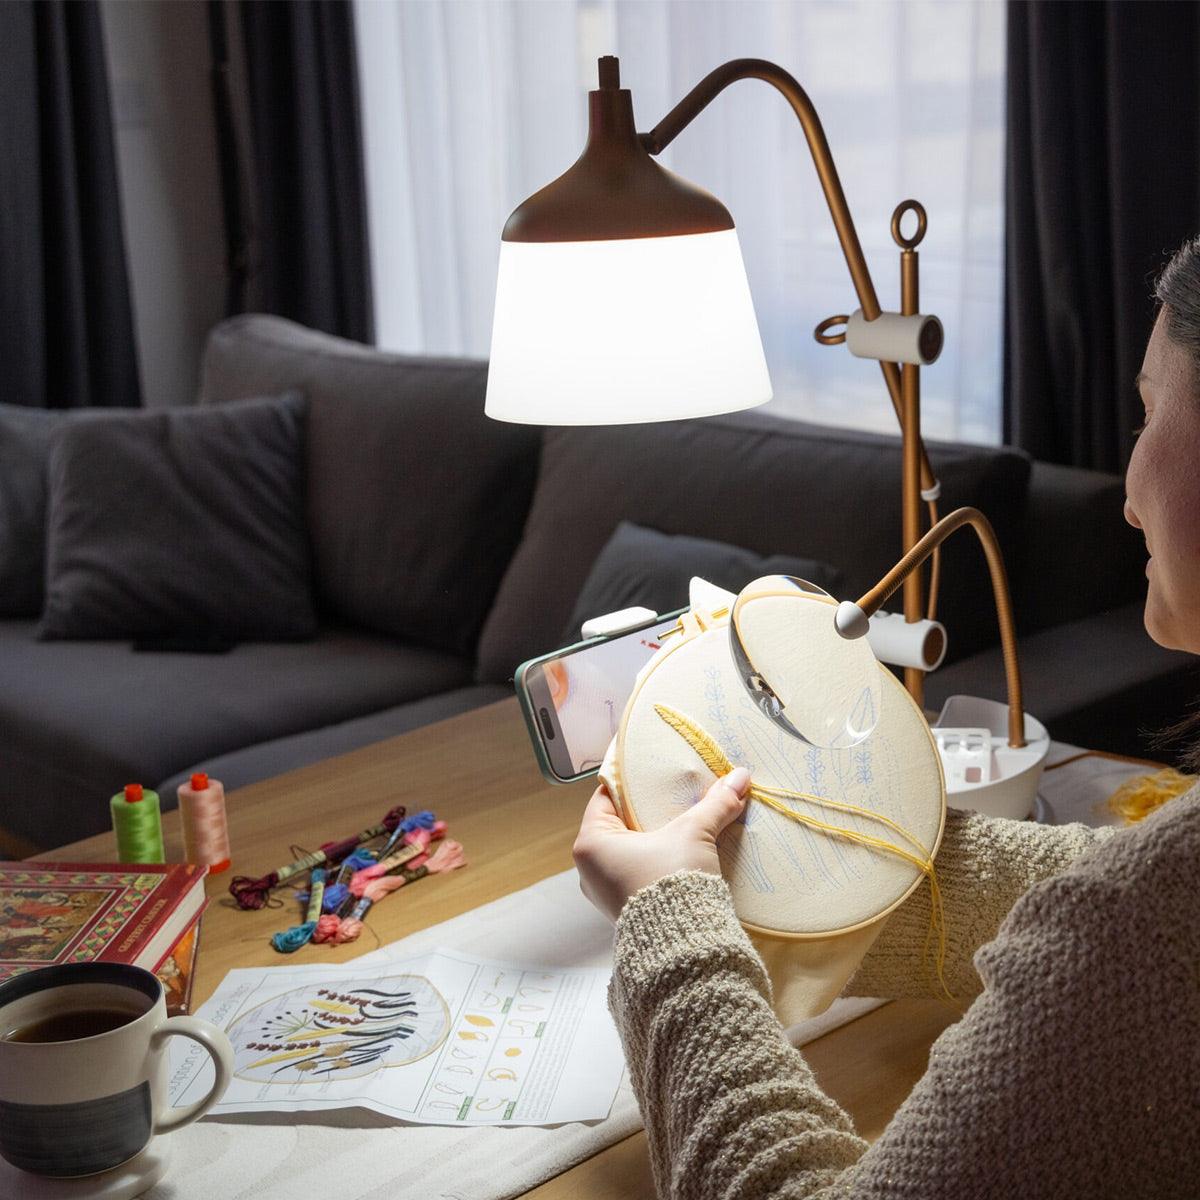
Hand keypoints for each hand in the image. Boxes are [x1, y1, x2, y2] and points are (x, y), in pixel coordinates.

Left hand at [573, 768, 751, 921]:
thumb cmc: (672, 883)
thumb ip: (715, 804)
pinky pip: (635, 874)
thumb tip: (739, 776)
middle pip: (618, 824)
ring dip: (652, 839)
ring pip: (628, 851)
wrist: (682, 947)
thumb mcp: (694, 835)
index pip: (606, 797)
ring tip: (679, 823)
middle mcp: (589, 868)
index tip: (654, 772)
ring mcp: (604, 892)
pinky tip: (678, 855)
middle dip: (647, 810)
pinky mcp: (623, 910)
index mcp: (591, 843)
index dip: (631, 782)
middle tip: (672, 795)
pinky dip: (654, 862)